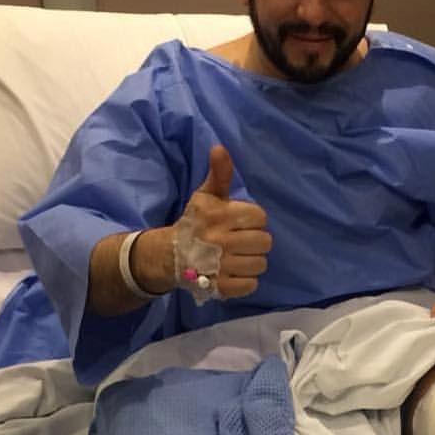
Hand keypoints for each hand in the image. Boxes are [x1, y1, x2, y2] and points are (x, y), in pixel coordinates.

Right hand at [183, 145, 271, 298]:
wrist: (170, 255)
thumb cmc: (195, 222)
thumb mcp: (206, 196)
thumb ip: (219, 173)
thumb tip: (220, 148)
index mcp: (219, 215)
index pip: (259, 217)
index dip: (253, 220)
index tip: (240, 222)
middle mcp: (220, 241)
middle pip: (264, 242)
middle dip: (255, 241)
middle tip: (241, 241)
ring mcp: (220, 266)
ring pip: (260, 264)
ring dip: (252, 261)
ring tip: (238, 257)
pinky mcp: (221, 287)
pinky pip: (251, 285)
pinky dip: (246, 281)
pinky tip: (234, 272)